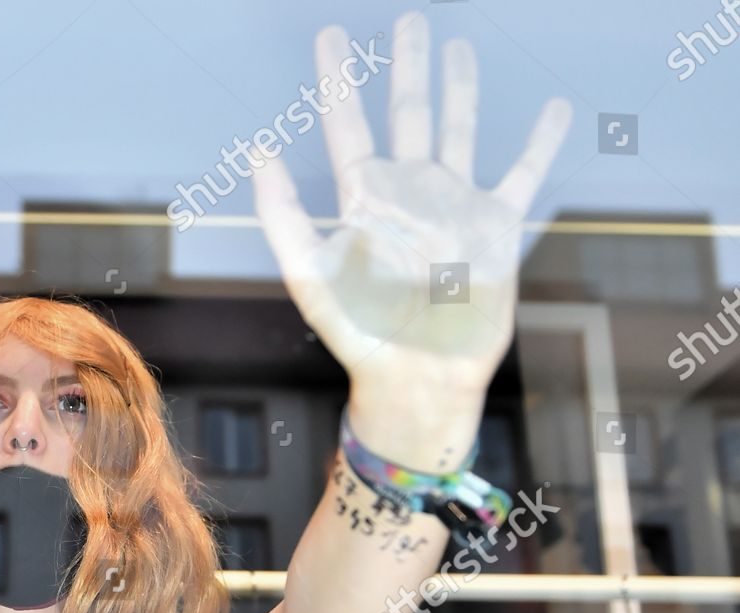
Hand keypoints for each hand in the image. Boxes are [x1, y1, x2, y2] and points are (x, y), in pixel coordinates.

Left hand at [251, 13, 570, 416]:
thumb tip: (259, 152)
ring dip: (461, 88)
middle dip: (406, 67)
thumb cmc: (359, 335)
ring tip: (460, 46)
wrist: (417, 378)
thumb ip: (283, 216)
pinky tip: (553, 108)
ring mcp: (452, 207)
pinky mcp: (495, 229)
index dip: (337, 80)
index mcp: (362, 200)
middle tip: (407, 22)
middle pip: (408, 114)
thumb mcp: (311, 275)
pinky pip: (522, 174)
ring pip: (459, 130)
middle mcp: (408, 194)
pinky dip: (539, 142)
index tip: (331, 35)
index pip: (346, 125)